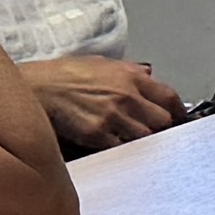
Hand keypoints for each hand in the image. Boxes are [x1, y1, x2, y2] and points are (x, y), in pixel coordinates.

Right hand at [29, 54, 187, 152]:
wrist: (36, 88)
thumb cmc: (63, 75)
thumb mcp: (101, 63)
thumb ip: (129, 71)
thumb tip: (149, 76)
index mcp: (130, 77)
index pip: (169, 97)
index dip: (178, 111)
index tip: (179, 118)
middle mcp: (126, 97)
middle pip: (162, 121)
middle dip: (161, 128)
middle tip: (154, 132)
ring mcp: (112, 117)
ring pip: (145, 138)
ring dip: (142, 141)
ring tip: (132, 140)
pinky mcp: (97, 135)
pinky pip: (121, 149)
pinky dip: (122, 150)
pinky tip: (116, 147)